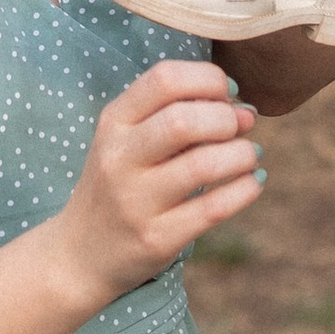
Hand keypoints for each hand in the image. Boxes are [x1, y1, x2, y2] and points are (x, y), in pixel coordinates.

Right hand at [59, 59, 262, 305]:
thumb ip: (180, 115)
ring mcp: (135, 202)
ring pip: (202, 166)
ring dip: (242, 154)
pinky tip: (253, 181)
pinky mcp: (155, 239)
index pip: (165, 79)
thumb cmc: (120, 183)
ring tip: (250, 155)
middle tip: (242, 127)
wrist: (80, 254)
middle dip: (226, 119)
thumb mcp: (130, 139)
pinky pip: (213, 209)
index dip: (209, 79)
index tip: (228, 94)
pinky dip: (245, 190)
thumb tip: (246, 111)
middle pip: (183, 121)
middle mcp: (119, 158)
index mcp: (114, 122)